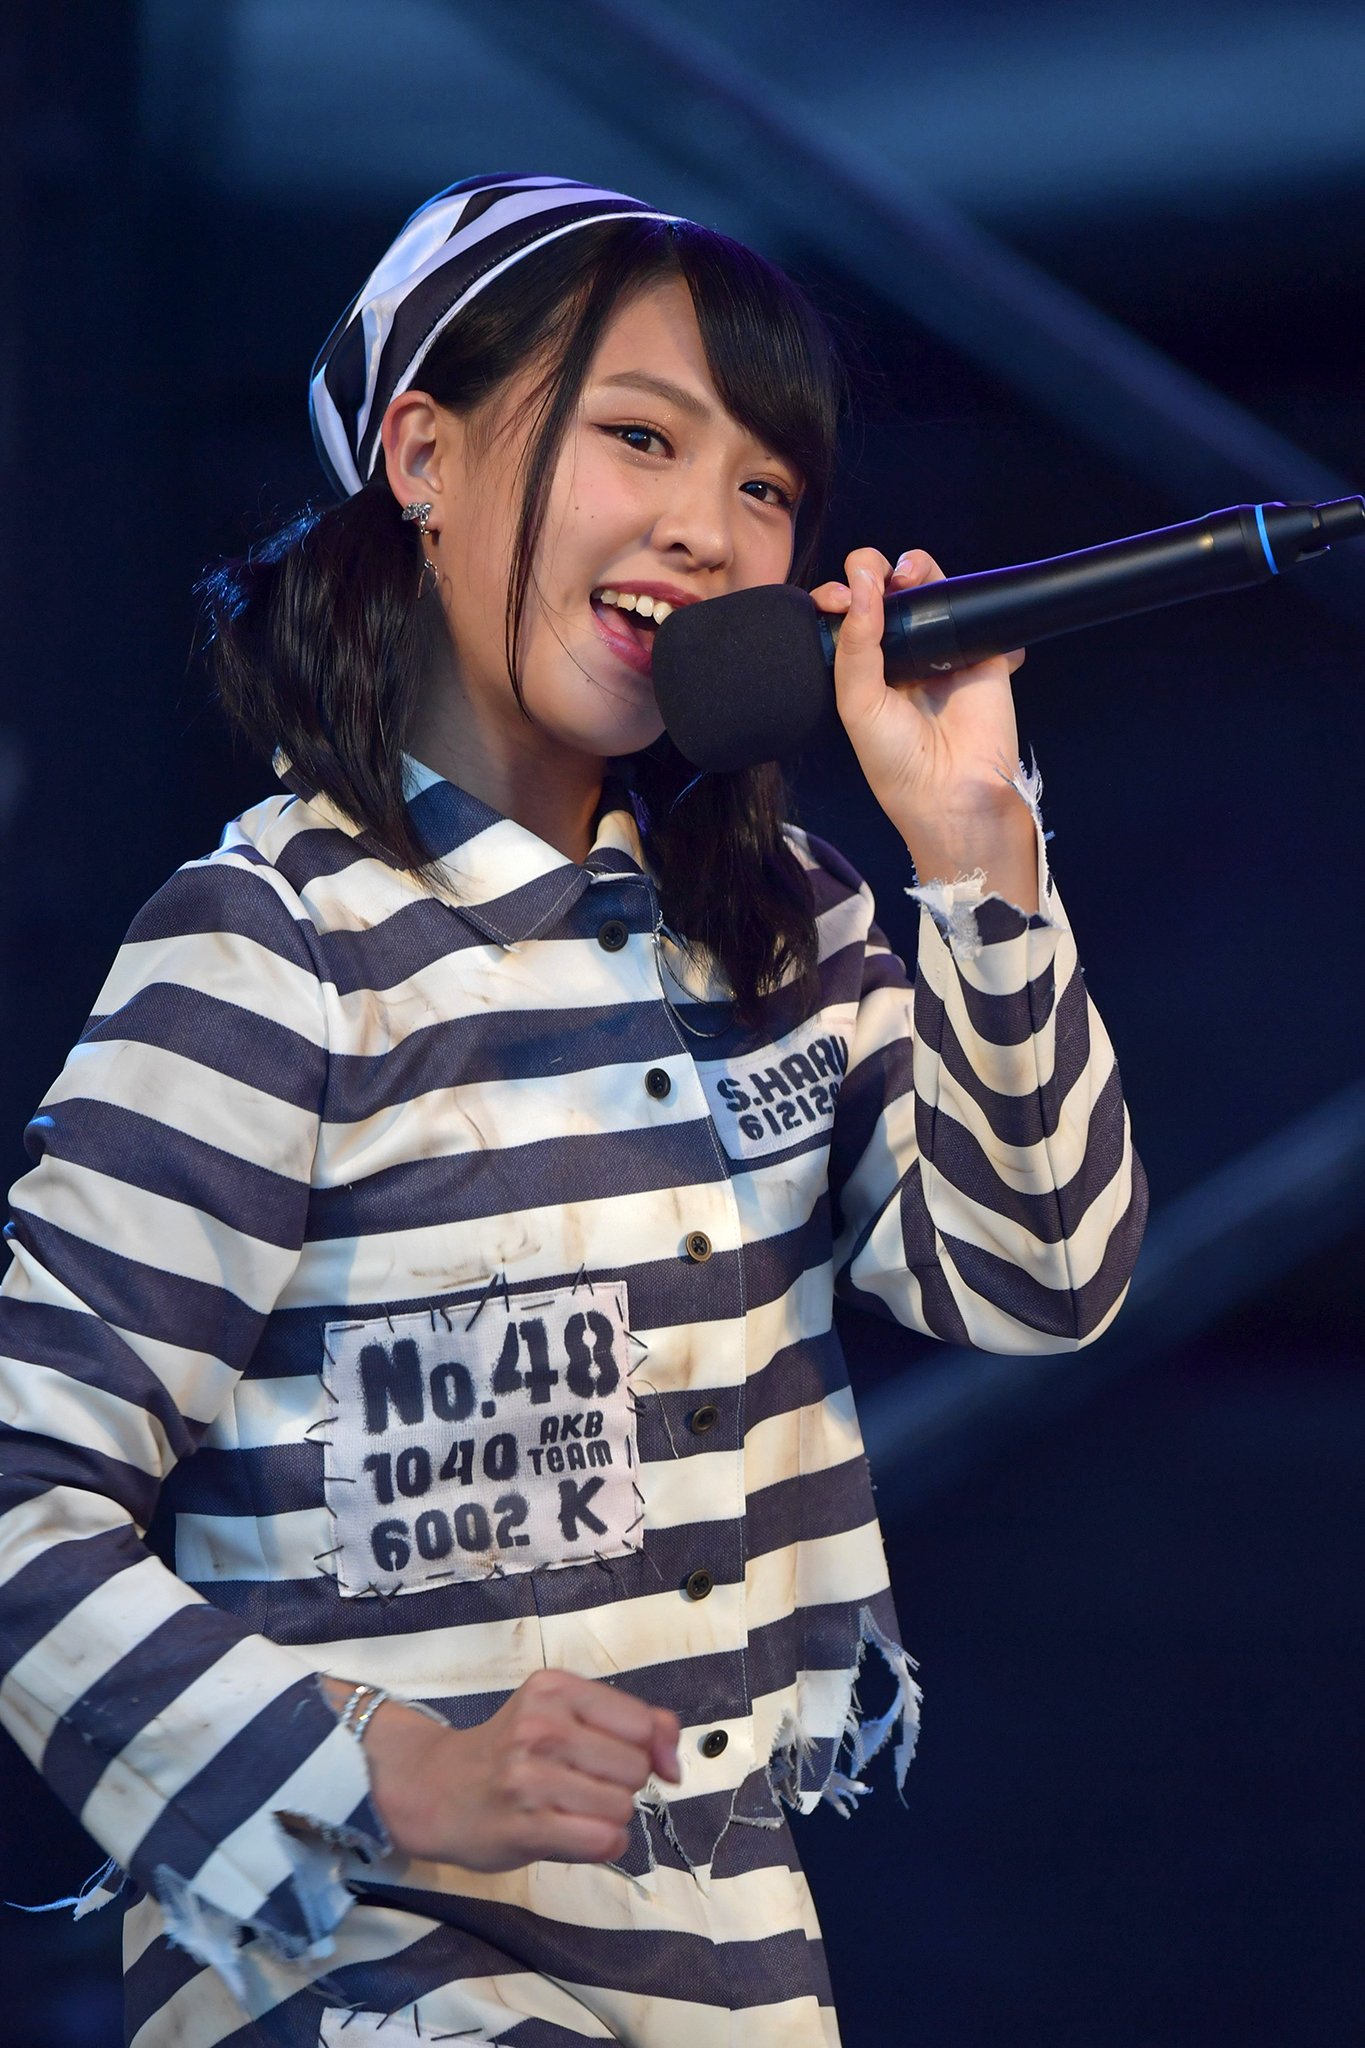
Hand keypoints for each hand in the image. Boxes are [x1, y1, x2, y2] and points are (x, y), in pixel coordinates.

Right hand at [325, 1669, 680, 1870]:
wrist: (435, 1788)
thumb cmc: (512, 1751)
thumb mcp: (564, 1712)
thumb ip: (632, 1722)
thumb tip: (675, 1763)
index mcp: (555, 1689)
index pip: (642, 1723)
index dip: (646, 1749)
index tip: (625, 1760)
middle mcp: (541, 1727)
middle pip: (635, 1768)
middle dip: (621, 1784)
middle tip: (580, 1784)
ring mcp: (530, 1778)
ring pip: (621, 1807)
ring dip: (609, 1817)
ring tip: (571, 1808)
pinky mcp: (524, 1827)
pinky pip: (602, 1841)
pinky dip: (600, 1844)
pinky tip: (572, 1833)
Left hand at [809, 547, 1037, 908]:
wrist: (951, 791)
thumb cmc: (896, 761)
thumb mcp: (857, 701)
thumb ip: (855, 642)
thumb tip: (860, 583)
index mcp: (864, 670)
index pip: (846, 616)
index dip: (838, 595)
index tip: (833, 597)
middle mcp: (900, 656)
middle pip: (886, 592)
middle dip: (874, 570)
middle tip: (871, 577)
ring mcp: (940, 650)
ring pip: (928, 588)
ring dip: (916, 568)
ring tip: (908, 575)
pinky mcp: (980, 651)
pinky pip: (973, 607)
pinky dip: (967, 593)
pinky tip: (949, 598)